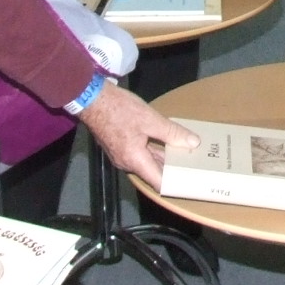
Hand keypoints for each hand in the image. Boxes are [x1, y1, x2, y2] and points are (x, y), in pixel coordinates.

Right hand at [80, 83, 196, 190]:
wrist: (92, 99)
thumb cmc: (120, 110)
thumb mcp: (150, 119)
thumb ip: (172, 133)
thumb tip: (193, 143)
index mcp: (135, 161)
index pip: (157, 183)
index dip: (174, 184)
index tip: (189, 183)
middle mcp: (126, 163)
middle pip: (152, 173)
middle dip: (171, 170)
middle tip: (191, 167)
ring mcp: (121, 155)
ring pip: (146, 162)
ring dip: (163, 160)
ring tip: (183, 156)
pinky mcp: (118, 146)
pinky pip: (139, 155)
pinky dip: (153, 152)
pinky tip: (165, 145)